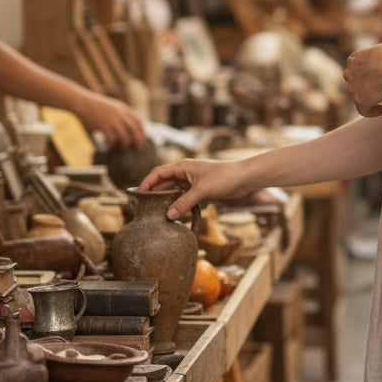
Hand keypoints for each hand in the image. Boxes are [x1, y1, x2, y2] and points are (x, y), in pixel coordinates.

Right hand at [80, 94, 145, 148]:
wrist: (82, 101)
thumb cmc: (96, 106)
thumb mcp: (113, 106)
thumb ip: (121, 114)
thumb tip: (128, 127)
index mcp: (124, 109)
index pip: (139, 122)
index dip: (141, 132)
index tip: (139, 140)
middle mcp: (120, 114)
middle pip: (135, 130)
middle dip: (137, 140)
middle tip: (134, 147)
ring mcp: (112, 120)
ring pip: (125, 136)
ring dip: (125, 145)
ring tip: (122, 148)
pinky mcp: (102, 126)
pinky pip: (112, 139)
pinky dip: (112, 145)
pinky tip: (109, 146)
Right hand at [139, 158, 256, 219]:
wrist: (244, 177)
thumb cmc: (224, 177)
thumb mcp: (202, 190)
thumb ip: (184, 203)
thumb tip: (168, 215)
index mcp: (183, 166)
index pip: (158, 173)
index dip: (146, 183)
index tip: (137, 194)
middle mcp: (185, 172)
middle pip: (164, 182)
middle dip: (153, 193)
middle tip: (142, 207)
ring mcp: (192, 180)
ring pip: (173, 190)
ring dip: (165, 199)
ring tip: (154, 212)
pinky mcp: (200, 188)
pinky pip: (183, 196)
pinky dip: (177, 203)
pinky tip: (173, 213)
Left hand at [343, 42, 381, 116]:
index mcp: (355, 58)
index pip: (357, 68)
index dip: (366, 74)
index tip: (378, 77)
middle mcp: (350, 72)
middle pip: (355, 82)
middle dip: (365, 86)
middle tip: (379, 90)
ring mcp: (352, 87)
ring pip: (359, 96)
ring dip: (370, 99)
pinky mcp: (359, 100)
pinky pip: (364, 110)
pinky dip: (373, 111)